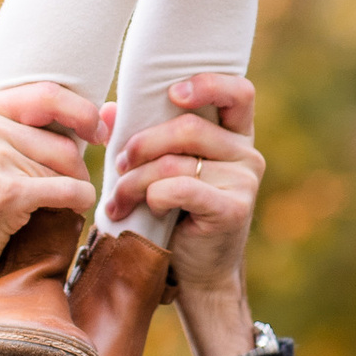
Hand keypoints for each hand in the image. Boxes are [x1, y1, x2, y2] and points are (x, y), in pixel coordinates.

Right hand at [0, 85, 104, 334]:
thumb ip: (33, 129)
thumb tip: (110, 111)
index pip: (49, 94)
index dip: (82, 112)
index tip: (97, 132)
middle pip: (63, 141)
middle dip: (75, 167)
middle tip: (67, 186)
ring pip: (68, 167)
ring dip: (74, 187)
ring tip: (54, 203)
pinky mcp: (7, 192)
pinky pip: (68, 191)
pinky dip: (79, 203)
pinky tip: (70, 210)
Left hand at [109, 77, 264, 355]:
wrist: (198, 272)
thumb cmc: (177, 214)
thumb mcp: (161, 170)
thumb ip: (142, 136)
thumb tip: (108, 110)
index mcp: (235, 135)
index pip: (239, 92)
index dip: (208, 84)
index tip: (172, 94)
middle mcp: (247, 153)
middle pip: (188, 127)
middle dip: (142, 145)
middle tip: (118, 166)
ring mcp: (245, 181)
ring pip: (175, 162)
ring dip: (135, 180)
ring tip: (118, 200)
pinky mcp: (234, 208)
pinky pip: (180, 188)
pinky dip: (153, 197)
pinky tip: (145, 210)